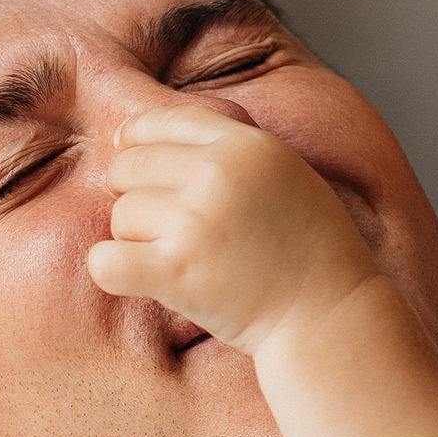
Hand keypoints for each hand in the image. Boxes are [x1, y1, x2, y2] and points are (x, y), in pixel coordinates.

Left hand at [87, 103, 382, 356]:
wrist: (331, 316)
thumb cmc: (313, 253)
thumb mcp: (289, 175)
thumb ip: (235, 152)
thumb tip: (153, 136)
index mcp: (248, 144)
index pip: (166, 120)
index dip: (139, 138)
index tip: (131, 156)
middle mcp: (219, 173)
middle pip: (131, 166)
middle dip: (138, 197)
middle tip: (170, 229)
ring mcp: (196, 220)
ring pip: (121, 217)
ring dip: (139, 241)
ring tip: (185, 260)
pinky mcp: (177, 270)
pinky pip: (106, 261)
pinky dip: (114, 272)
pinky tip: (141, 279)